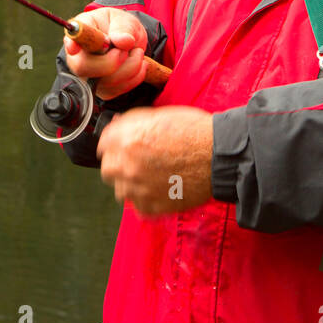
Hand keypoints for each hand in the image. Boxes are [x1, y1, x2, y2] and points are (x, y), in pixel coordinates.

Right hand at [63, 7, 148, 100]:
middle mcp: (78, 56)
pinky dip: (135, 76)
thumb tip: (124, 41)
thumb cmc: (120, 27)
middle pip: (83, 67)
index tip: (74, 47)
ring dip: (131, 66)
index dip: (71, 45)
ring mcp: (88, 76)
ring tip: (136, 51)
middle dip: (112, 60)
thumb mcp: (124, 20)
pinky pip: (120, 88)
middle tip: (127, 48)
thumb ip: (123, 28)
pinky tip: (138, 62)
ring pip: (107, 80)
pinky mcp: (103, 89)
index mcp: (81, 31)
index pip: (71, 40)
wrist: (129, 42)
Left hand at [97, 106, 213, 215]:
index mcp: (126, 140)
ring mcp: (139, 189)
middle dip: (119, 164)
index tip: (121, 146)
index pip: (103, 145)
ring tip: (151, 177)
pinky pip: (139, 207)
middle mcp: (127, 166)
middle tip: (138, 161)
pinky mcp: (153, 207)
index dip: (115, 143)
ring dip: (131, 184)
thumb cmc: (195, 131)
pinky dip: (146, 201)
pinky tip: (160, 189)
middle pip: (108, 170)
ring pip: (121, 191)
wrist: (219, 154)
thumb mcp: (160, 115)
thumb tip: (117, 126)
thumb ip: (132, 122)